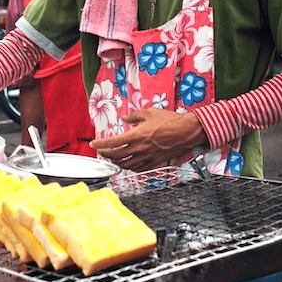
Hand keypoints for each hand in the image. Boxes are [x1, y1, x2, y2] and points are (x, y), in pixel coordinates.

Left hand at [90, 109, 206, 171]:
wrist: (187, 131)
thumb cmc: (170, 121)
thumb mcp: (150, 112)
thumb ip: (135, 116)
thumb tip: (125, 118)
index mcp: (137, 135)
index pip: (113, 143)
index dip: (101, 144)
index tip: (94, 143)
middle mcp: (140, 148)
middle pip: (116, 156)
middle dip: (105, 154)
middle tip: (100, 151)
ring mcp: (147, 157)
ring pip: (126, 164)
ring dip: (116, 162)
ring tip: (112, 158)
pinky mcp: (155, 162)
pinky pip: (139, 168)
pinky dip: (130, 167)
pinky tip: (128, 163)